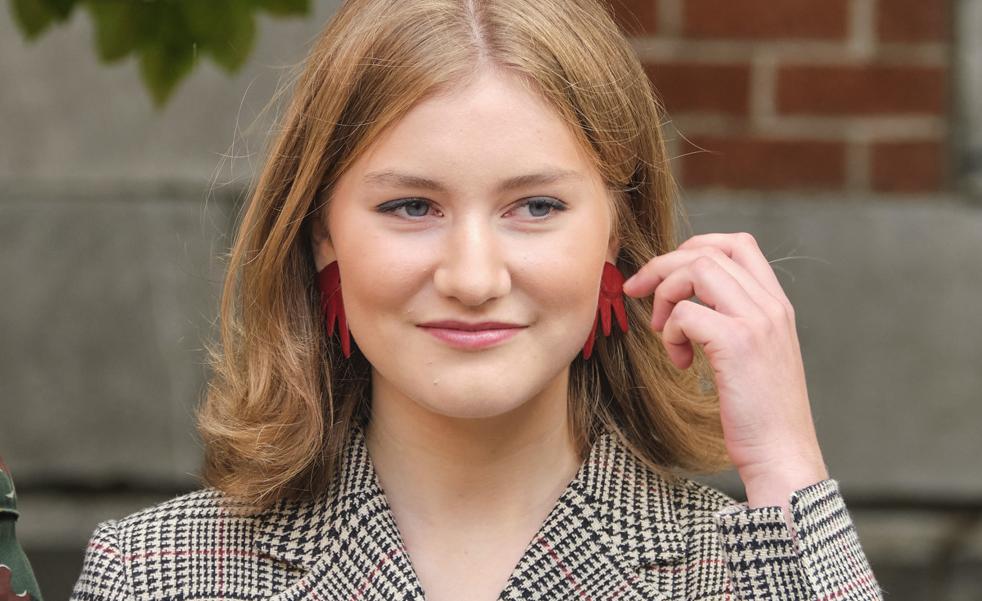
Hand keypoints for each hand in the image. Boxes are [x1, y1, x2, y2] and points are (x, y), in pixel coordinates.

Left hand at [622, 233, 828, 512]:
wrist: (783, 456)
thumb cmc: (760, 415)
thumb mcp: (755, 357)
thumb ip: (734, 322)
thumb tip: (686, 303)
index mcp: (777, 305)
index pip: (738, 244)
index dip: (695, 246)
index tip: (667, 273)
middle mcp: (771, 306)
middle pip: (708, 252)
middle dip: (663, 266)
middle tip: (638, 292)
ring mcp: (757, 322)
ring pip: (697, 270)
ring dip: (666, 295)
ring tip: (664, 332)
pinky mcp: (737, 343)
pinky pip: (686, 312)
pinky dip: (671, 333)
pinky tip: (681, 363)